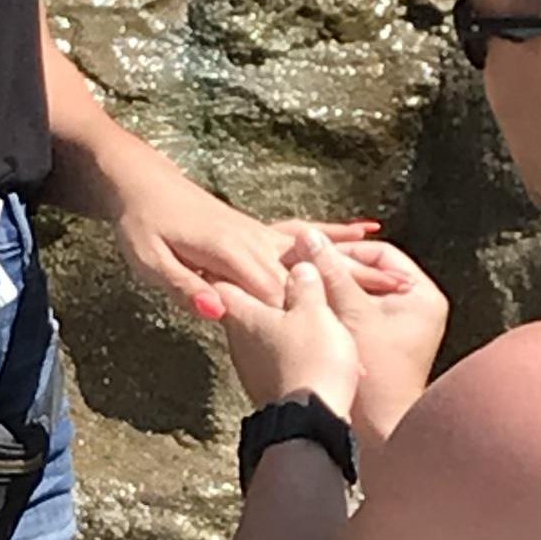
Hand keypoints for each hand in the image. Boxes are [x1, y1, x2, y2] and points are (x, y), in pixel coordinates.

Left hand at [111, 174, 398, 321]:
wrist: (139, 180)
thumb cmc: (141, 225)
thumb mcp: (152, 264)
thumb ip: (187, 288)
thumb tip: (216, 311)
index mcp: (232, 255)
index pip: (280, 297)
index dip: (311, 329)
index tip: (342, 359)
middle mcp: (255, 241)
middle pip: (311, 278)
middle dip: (349, 305)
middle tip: (388, 337)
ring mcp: (260, 232)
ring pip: (316, 255)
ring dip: (357, 270)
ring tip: (401, 284)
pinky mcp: (258, 228)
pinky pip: (305, 232)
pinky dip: (337, 232)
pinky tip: (368, 232)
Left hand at [209, 255, 362, 417]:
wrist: (309, 425)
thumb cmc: (310, 362)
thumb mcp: (314, 313)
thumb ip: (305, 286)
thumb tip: (300, 266)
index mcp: (245, 311)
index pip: (222, 278)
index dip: (226, 263)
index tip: (233, 252)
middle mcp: (239, 336)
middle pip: (239, 302)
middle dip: (256, 286)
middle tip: (274, 273)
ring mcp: (249, 362)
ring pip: (257, 327)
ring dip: (274, 314)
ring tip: (294, 305)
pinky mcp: (265, 382)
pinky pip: (271, 349)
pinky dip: (285, 338)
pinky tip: (301, 338)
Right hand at [281, 233, 451, 443]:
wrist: (380, 431)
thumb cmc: (376, 375)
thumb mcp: (353, 314)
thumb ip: (333, 272)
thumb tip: (308, 236)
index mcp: (423, 295)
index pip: (380, 252)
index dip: (344, 251)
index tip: (311, 252)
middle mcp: (417, 308)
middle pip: (369, 272)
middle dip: (334, 271)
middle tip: (300, 268)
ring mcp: (399, 327)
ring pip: (358, 293)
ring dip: (330, 291)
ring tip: (300, 289)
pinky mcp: (382, 343)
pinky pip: (355, 314)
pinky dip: (334, 311)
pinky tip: (307, 312)